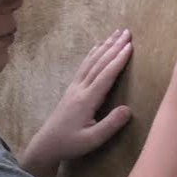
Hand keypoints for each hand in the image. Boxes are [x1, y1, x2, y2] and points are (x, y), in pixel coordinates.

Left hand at [26, 29, 133, 169]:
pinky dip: (92, 53)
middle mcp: (80, 88)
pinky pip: (84, 66)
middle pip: (99, 63)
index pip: (106, 75)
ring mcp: (74, 87)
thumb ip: (111, 125)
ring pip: (91, 61)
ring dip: (104, 46)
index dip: (118, 60)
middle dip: (114, 46)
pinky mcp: (71, 89)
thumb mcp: (93, 139)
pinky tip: (97, 46)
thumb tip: (128, 109)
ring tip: (115, 33)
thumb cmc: (71, 143)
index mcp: (87, 99)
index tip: (130, 46)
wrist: (47, 144)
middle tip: (127, 32)